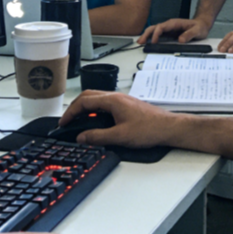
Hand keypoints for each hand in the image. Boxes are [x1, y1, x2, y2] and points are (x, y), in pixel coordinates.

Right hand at [59, 90, 179, 148]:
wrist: (169, 127)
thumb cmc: (150, 129)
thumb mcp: (120, 136)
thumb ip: (98, 137)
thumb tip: (82, 137)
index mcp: (112, 100)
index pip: (84, 101)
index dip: (70, 112)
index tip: (63, 123)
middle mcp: (116, 97)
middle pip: (88, 96)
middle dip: (74, 107)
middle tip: (67, 121)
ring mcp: (122, 100)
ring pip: (97, 99)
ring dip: (85, 107)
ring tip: (78, 121)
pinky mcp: (126, 106)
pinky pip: (105, 103)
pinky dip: (94, 110)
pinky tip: (95, 121)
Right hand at [137, 18, 210, 44]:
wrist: (202, 25)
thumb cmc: (199, 27)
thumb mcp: (197, 31)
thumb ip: (189, 34)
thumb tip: (180, 40)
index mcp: (174, 23)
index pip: (161, 27)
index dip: (156, 34)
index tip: (154, 42)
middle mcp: (169, 25)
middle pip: (155, 28)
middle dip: (147, 34)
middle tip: (140, 42)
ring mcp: (168, 29)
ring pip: (154, 30)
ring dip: (147, 36)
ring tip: (140, 43)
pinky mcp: (168, 33)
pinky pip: (158, 35)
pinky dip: (151, 38)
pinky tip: (147, 43)